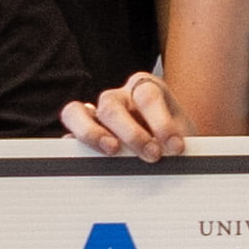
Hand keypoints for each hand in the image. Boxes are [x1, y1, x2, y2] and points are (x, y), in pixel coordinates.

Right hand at [64, 77, 183, 161]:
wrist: (168, 153)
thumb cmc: (173, 142)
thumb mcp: (180, 139)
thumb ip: (173, 144)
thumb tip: (171, 155)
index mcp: (143, 88)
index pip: (146, 95)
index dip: (161, 122)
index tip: (176, 147)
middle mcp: (117, 98)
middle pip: (111, 105)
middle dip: (132, 133)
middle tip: (151, 155)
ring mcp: (94, 116)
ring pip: (75, 112)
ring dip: (92, 133)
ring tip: (111, 151)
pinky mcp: (80, 137)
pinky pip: (68, 138)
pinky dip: (74, 147)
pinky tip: (88, 161)